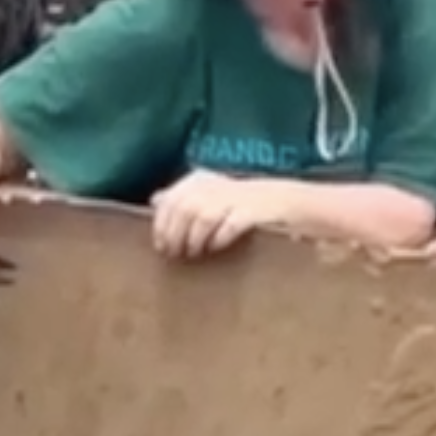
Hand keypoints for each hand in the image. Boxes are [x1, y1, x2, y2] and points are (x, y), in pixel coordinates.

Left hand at [149, 171, 284, 259]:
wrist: (281, 200)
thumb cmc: (238, 201)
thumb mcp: (208, 192)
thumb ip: (181, 196)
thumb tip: (155, 200)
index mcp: (199, 180)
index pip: (170, 201)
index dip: (161, 225)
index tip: (160, 246)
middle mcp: (213, 186)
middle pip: (184, 211)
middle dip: (176, 236)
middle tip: (176, 254)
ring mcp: (234, 198)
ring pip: (203, 218)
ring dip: (194, 239)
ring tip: (193, 253)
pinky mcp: (251, 211)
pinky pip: (230, 226)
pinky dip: (219, 238)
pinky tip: (215, 247)